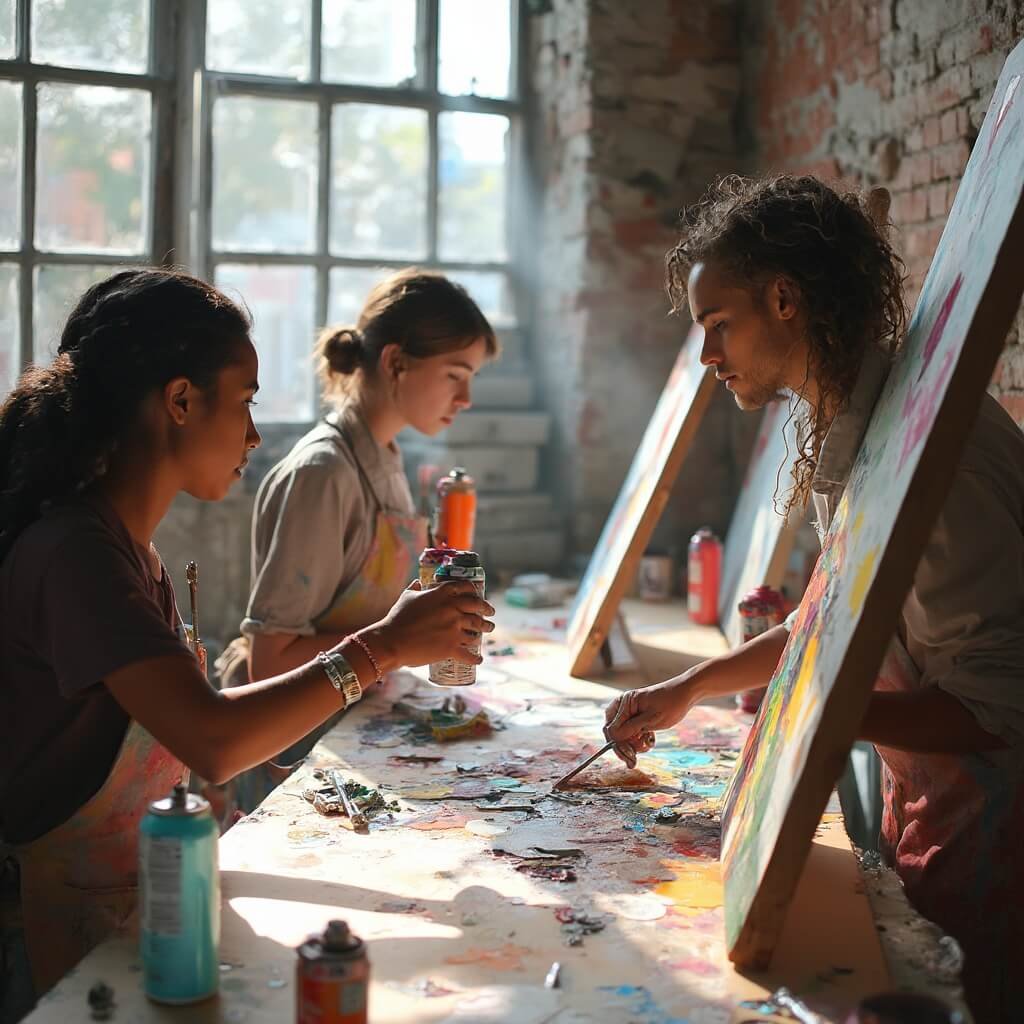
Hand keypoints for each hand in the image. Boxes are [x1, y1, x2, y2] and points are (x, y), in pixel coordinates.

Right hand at [366, 580, 494, 668]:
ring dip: (485, 629)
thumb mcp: (406, 598)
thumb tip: (417, 583)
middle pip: (478, 607)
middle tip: (490, 613)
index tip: (479, 596)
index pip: (467, 588)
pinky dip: (475, 658)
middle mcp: (452, 608)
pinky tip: (479, 659)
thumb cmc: (397, 619)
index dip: (475, 592)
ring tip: (488, 630)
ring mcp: (454, 628)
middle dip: (487, 609)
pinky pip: (469, 654)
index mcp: (443, 593)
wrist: (391, 641)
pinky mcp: (451, 647)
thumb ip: (414, 589)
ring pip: (477, 629)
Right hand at [603, 680, 697, 766]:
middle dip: (625, 746)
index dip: (617, 743)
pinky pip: (631, 732)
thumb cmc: (670, 703)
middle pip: (614, 732)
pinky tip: (649, 739)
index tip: (629, 755)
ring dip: (633, 744)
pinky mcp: (637, 717)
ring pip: (623, 735)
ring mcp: (630, 712)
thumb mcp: (651, 718)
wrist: (685, 695)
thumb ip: (631, 728)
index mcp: (624, 703)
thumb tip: (613, 737)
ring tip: (647, 743)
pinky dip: (639, 739)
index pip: (611, 728)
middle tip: (635, 758)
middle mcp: (624, 707)